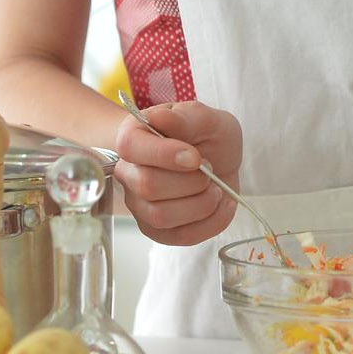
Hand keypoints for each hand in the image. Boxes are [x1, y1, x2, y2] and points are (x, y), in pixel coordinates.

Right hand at [113, 101, 242, 246]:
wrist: (218, 157)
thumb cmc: (207, 134)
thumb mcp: (207, 118)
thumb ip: (187, 117)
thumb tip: (160, 118)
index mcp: (135, 137)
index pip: (129, 147)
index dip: (164, 154)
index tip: (195, 156)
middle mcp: (130, 172)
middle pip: (147, 186)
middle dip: (191, 180)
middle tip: (209, 168)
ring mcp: (140, 204)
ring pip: (160, 216)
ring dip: (200, 203)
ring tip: (215, 188)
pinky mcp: (158, 229)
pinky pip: (179, 236)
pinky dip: (210, 222)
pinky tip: (222, 204)